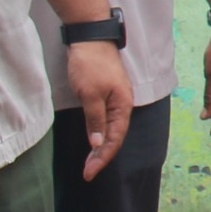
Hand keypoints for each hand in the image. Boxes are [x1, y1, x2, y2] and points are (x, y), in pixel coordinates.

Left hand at [65, 39, 132, 180]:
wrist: (90, 37)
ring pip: (111, 128)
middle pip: (115, 136)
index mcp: (123, 105)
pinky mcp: (106, 93)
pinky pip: (106, 119)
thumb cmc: (91, 65)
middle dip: (102, 156)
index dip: (102, 157)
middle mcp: (122, 104)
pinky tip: (93, 138)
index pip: (115, 138)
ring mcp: (115, 98)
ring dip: (100, 146)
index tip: (89, 173)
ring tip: (90, 161)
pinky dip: (99, 132)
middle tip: (87, 172)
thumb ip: (95, 120)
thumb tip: (99, 143)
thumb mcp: (90, 94)